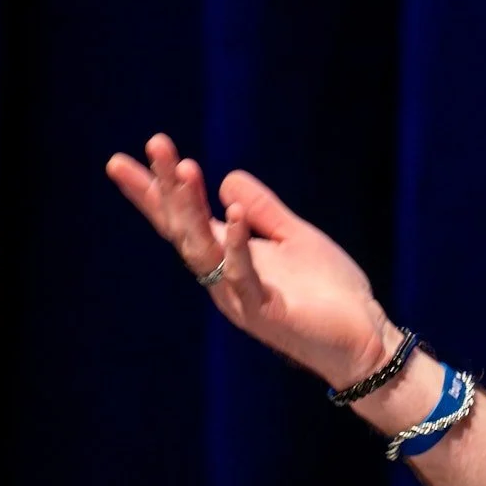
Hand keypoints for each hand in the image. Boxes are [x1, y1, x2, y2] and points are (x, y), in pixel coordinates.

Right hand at [106, 134, 389, 387]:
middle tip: (157, 144)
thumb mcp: (295, 238)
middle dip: (166, 187)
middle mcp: (223, 279)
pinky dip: (238, 244)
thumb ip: (264, 211)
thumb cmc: (331, 294)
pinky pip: (244, 276)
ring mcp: (240, 298)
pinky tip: (235, 213)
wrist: (365, 341)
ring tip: (183, 167)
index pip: (180, 221)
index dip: (151, 193)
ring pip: (203, 250)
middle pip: (184, 229)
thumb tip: (227, 178)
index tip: (120, 161)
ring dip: (192, 208)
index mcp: (228, 258)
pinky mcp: (265, 314)